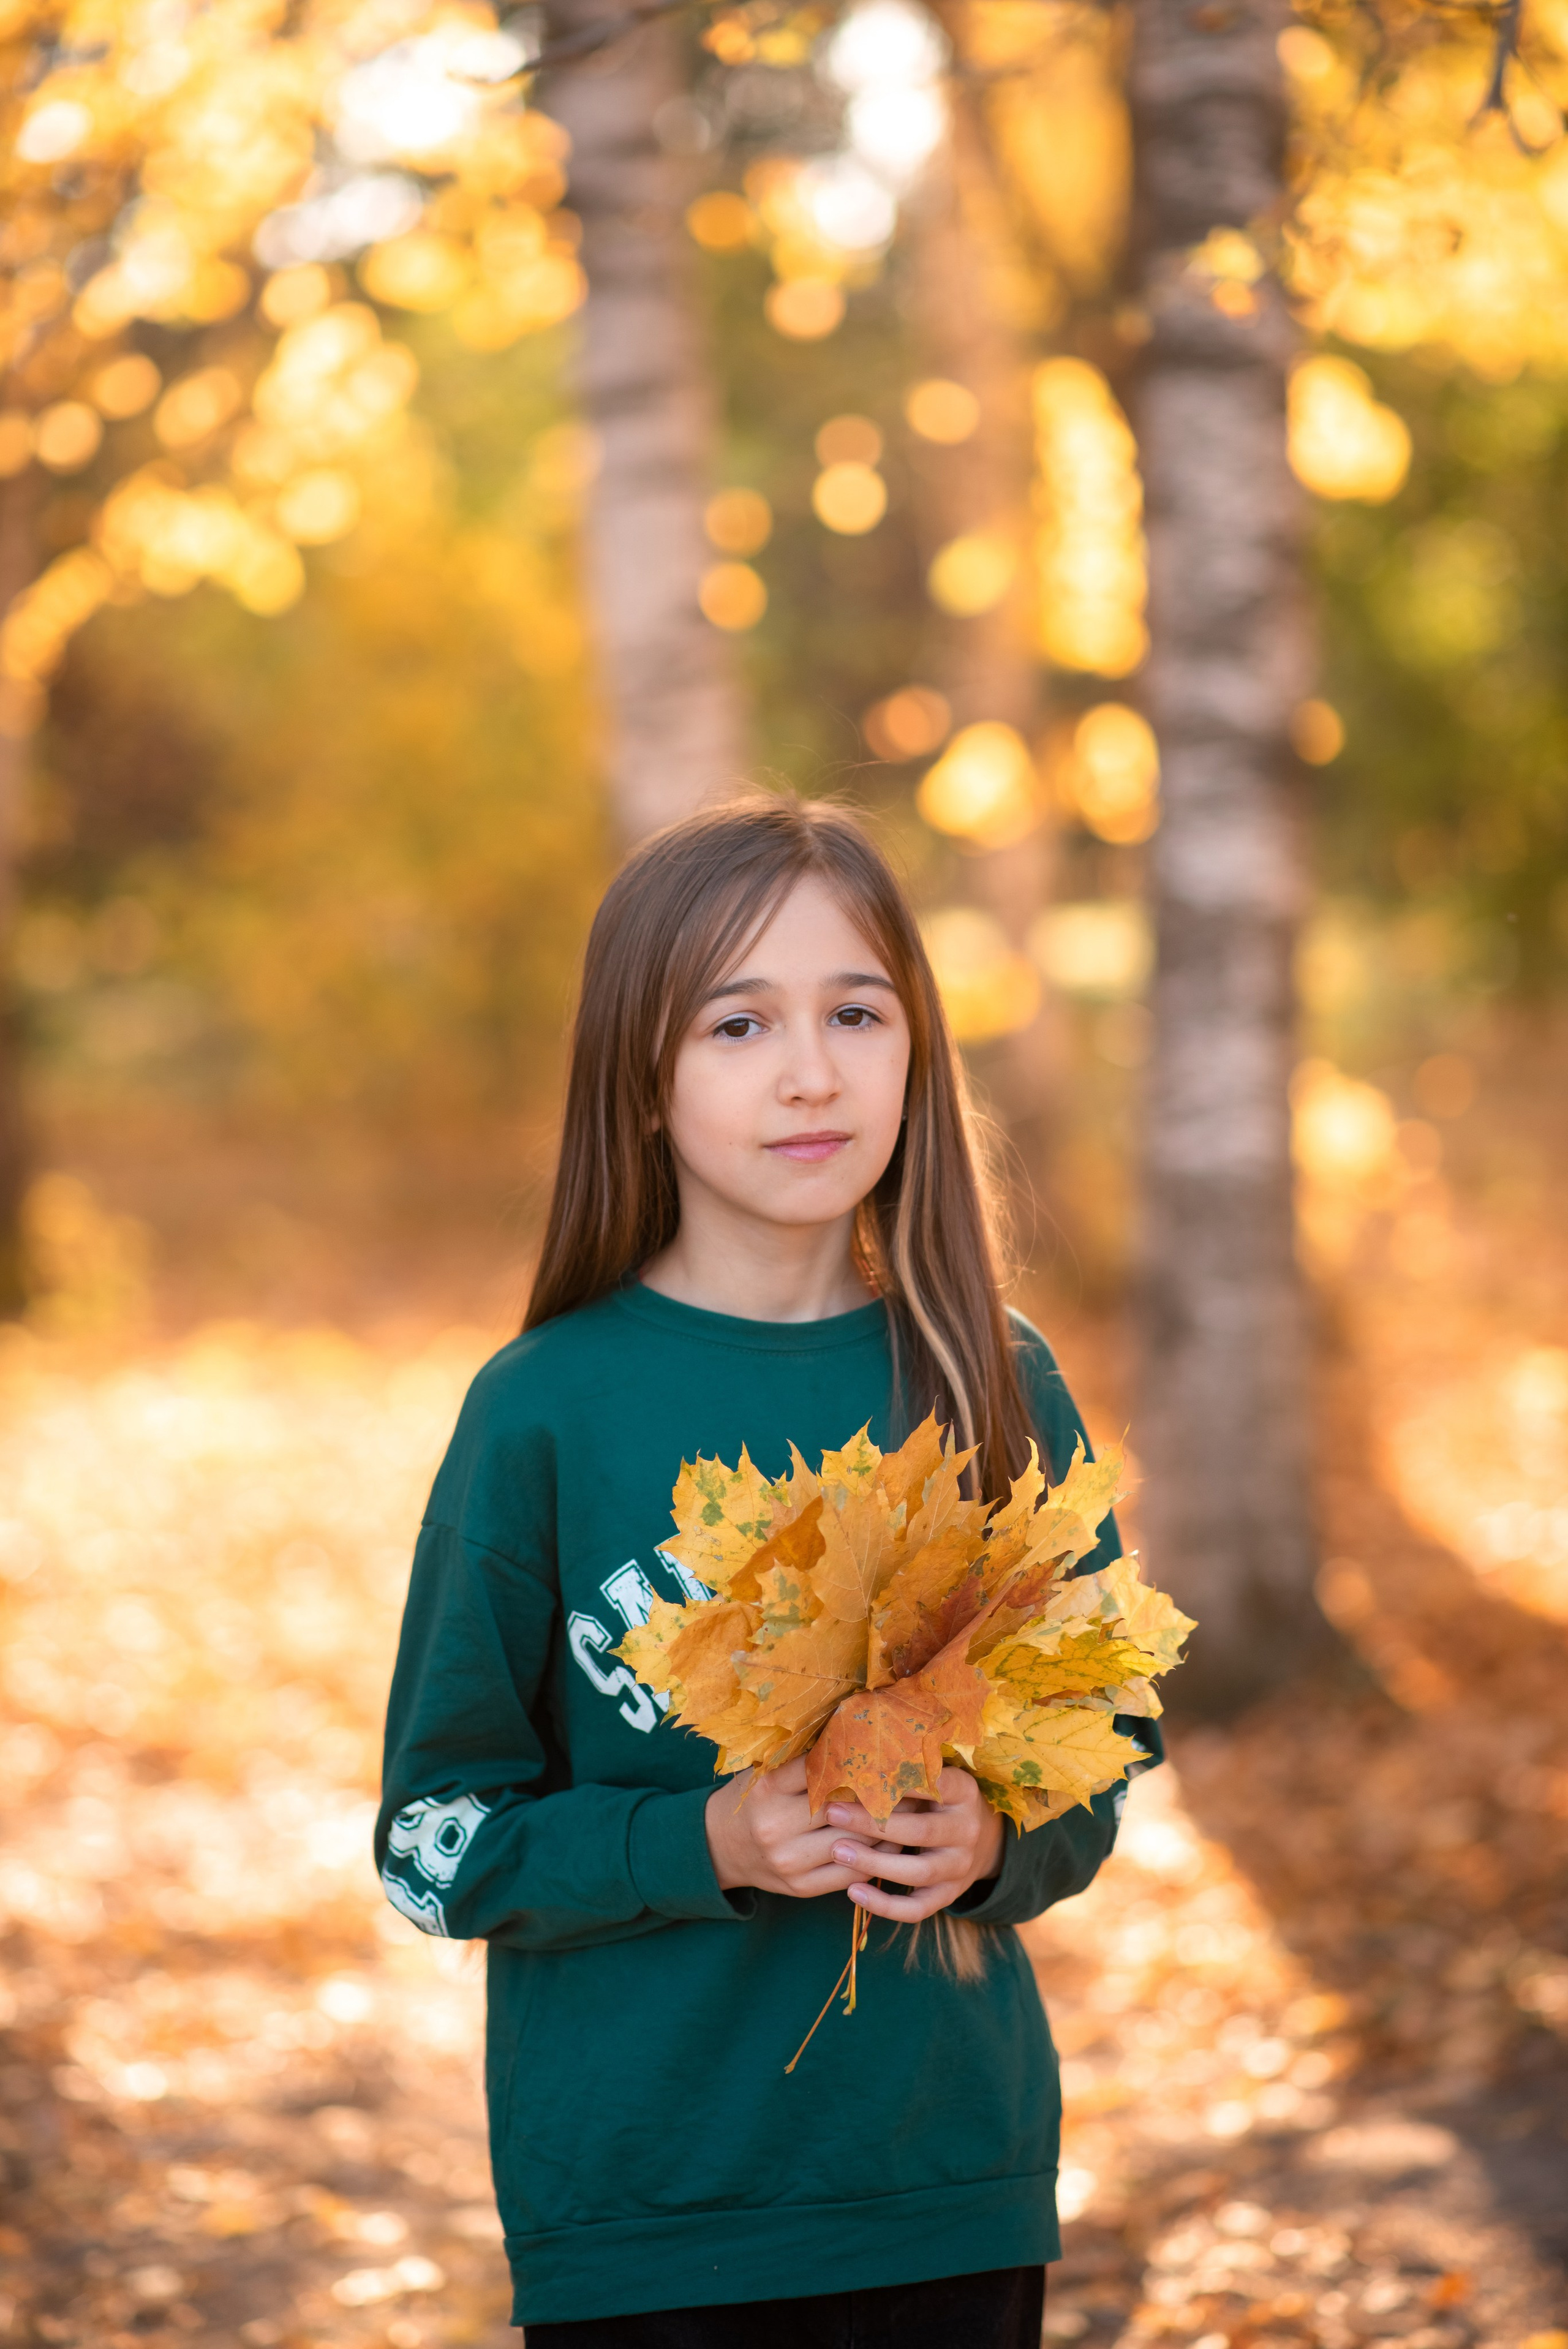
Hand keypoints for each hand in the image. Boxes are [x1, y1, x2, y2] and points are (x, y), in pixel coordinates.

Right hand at [705, 1755, 901, 1898]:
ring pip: (853, 1842)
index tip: (891, 1750)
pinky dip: (878, 1856)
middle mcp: (775, 1826)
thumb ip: (803, 1757)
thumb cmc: (754, 1798)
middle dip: (883, 1794)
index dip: (861, 1759)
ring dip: (889, 1827)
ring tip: (914, 1809)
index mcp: (767, 1788)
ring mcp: (788, 1860)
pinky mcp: (801, 1887)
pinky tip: (895, 1840)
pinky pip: (851, 1872)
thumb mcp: (765, 1770)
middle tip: (914, 1780)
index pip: (822, 1768)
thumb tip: (859, 1732)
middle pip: (843, 1807)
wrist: (719, 1847)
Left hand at [825, 1767, 1005, 1922]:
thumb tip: (855, 1761)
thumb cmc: (942, 1799)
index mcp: (965, 1792)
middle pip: (920, 1831)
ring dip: (875, 1863)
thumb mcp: (938, 1777)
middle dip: (872, 1823)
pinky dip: (885, 1905)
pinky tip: (853, 1892)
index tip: (858, 1777)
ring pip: (918, 1872)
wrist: (984, 1838)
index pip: (934, 1785)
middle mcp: (967, 1830)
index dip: (898, 1783)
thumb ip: (908, 1771)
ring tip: (837, 1851)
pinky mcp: (949, 1894)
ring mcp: (960, 1867)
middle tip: (833, 1813)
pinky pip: (918, 1908)